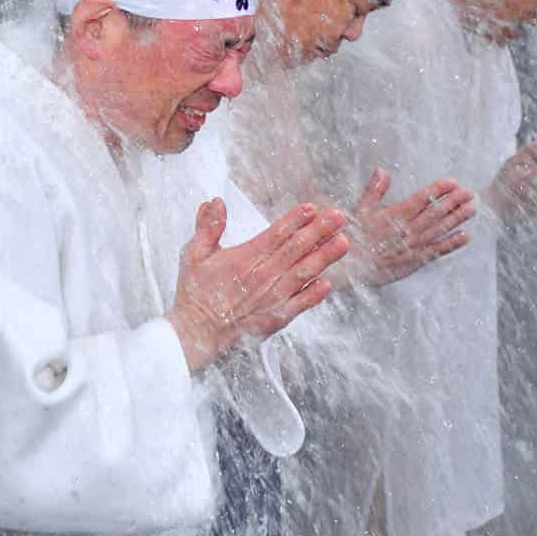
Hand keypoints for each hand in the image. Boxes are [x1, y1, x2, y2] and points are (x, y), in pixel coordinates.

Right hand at [167, 199, 348, 372]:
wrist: (195, 333)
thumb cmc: (195, 293)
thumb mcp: (193, 254)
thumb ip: (208, 227)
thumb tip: (215, 202)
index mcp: (244, 259)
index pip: (275, 234)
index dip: (295, 220)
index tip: (312, 208)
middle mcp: (262, 277)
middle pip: (295, 249)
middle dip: (319, 231)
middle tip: (338, 216)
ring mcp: (271, 298)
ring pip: (303, 274)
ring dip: (324, 258)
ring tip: (343, 242)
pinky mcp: (276, 318)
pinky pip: (300, 305)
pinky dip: (314, 295)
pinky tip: (328, 283)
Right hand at [348, 168, 475, 285]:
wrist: (352, 268)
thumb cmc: (355, 237)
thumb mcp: (360, 210)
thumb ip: (374, 190)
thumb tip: (382, 171)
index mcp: (394, 215)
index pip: (421, 199)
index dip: (438, 190)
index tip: (452, 182)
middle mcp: (407, 230)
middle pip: (435, 213)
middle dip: (454, 202)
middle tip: (469, 193)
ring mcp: (414, 246)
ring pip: (440, 230)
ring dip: (457, 219)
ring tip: (472, 209)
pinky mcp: (416, 260)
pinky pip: (438, 251)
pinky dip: (452, 244)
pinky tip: (465, 236)